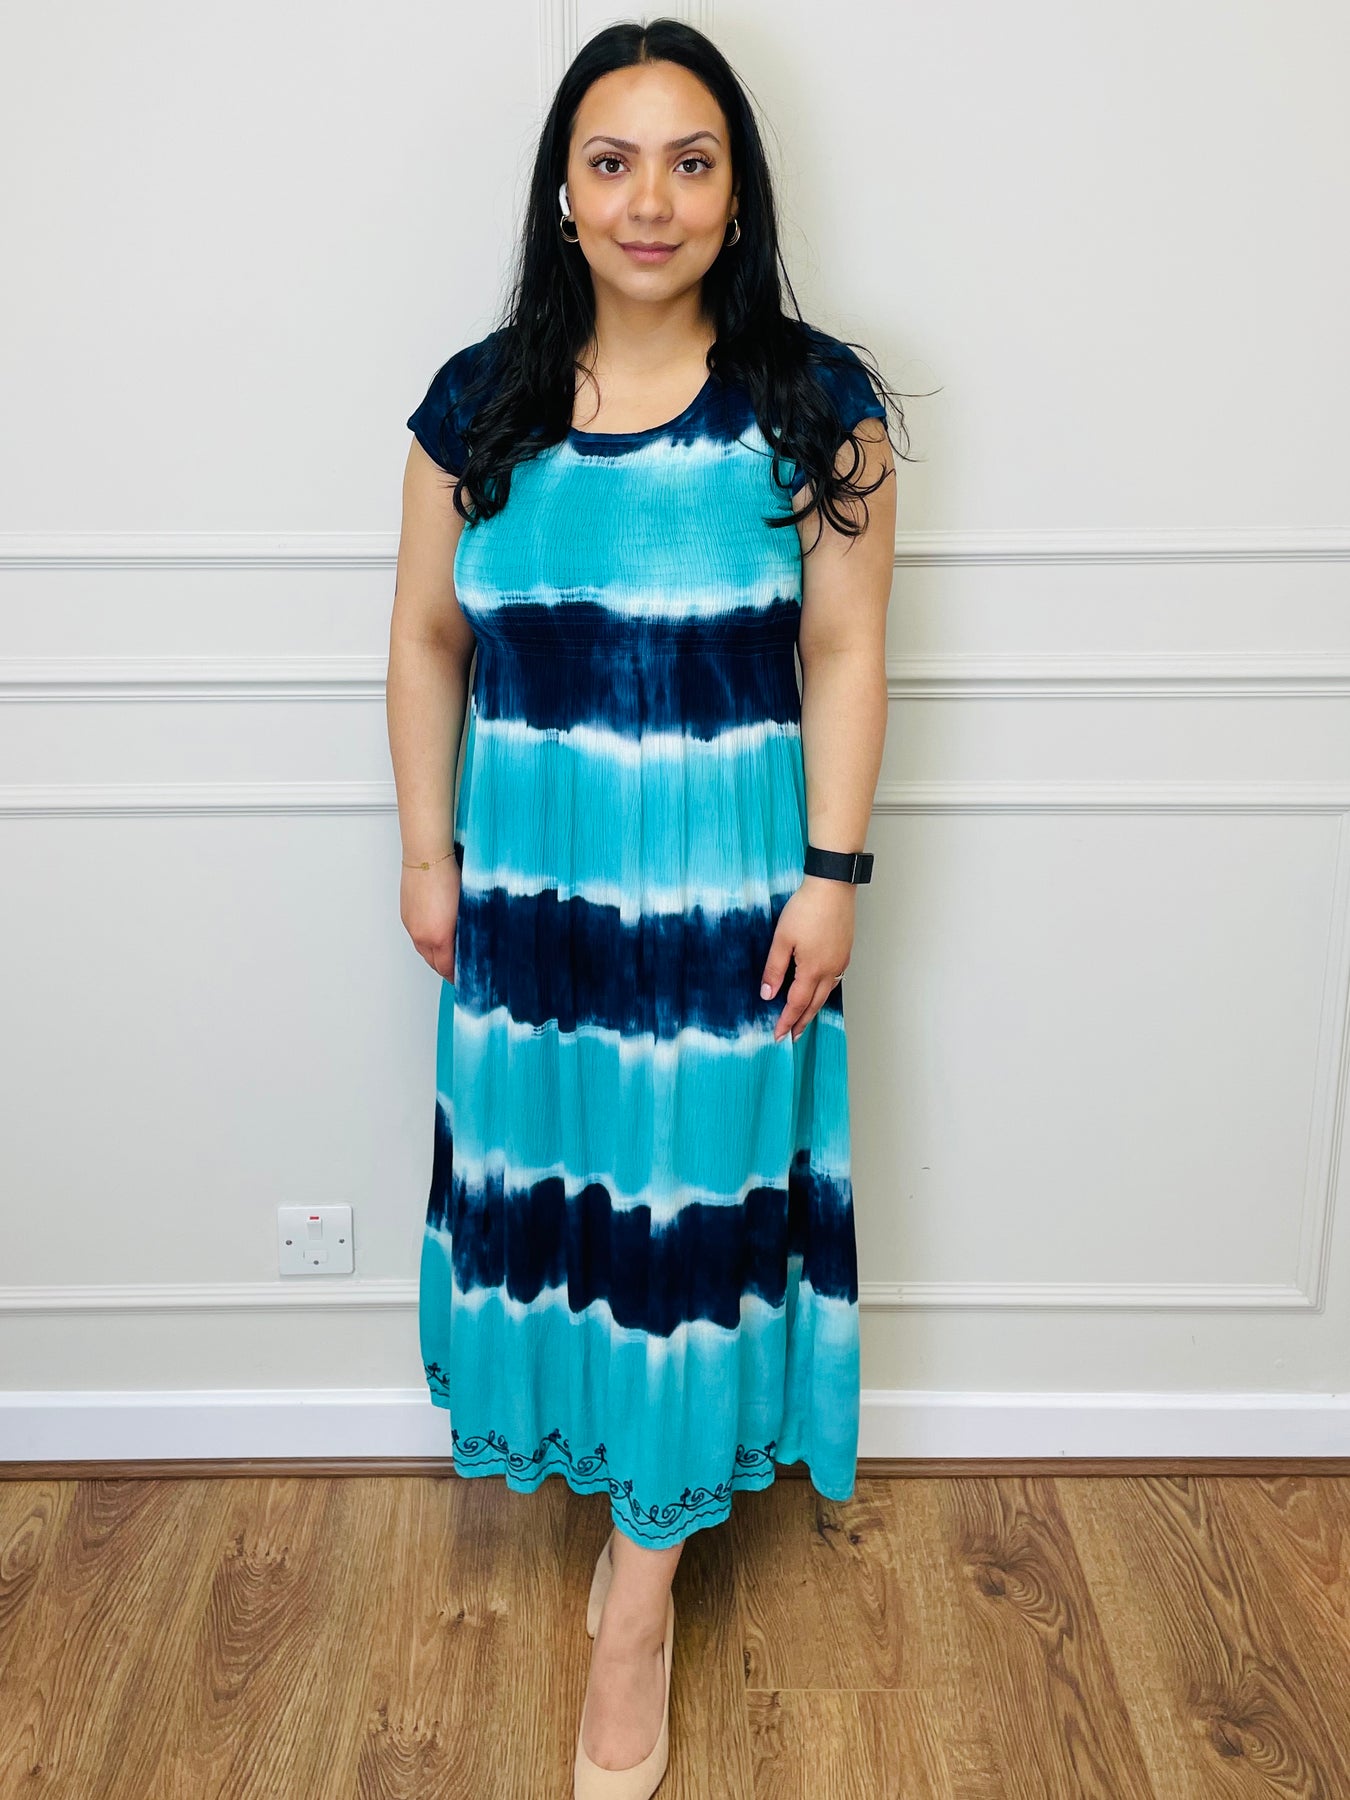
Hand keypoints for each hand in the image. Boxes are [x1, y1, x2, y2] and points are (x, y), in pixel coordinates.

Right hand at [401, 855, 460, 981]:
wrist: (427, 858)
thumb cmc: (449, 877)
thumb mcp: (467, 909)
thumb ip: (467, 932)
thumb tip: (471, 944)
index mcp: (439, 938)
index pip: (447, 969)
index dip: (457, 976)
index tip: (466, 978)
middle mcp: (422, 936)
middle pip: (434, 964)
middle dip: (447, 969)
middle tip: (460, 969)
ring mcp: (412, 927)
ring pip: (424, 951)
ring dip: (436, 956)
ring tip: (449, 953)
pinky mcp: (406, 916)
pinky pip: (417, 937)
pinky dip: (426, 942)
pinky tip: (436, 935)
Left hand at [760, 876, 854, 1041]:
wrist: (833, 886)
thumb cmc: (806, 909)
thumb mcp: (782, 939)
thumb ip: (774, 969)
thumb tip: (768, 994)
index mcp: (812, 970)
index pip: (797, 1004)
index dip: (786, 1021)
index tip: (778, 1036)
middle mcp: (830, 970)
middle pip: (815, 1004)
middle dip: (802, 1022)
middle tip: (793, 1036)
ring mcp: (840, 960)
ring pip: (827, 993)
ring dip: (814, 1009)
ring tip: (805, 1019)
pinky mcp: (845, 950)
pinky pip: (835, 980)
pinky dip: (824, 992)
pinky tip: (819, 990)